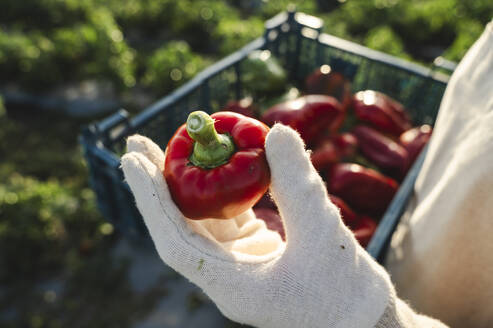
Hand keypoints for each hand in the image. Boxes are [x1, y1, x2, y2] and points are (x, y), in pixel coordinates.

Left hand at [121, 124, 392, 327]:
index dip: (150, 198)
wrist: (366, 325)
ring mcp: (239, 267)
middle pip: (179, 227)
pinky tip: (222, 168)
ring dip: (189, 185)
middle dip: (158, 185)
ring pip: (203, 221)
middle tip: (137, 144)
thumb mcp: (324, 234)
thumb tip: (277, 132)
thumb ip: (298, 184)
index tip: (131, 158)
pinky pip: (229, 220)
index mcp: (230, 285)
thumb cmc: (347, 294)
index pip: (173, 240)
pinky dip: (223, 192)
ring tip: (177, 148)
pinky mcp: (255, 255)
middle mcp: (226, 277)